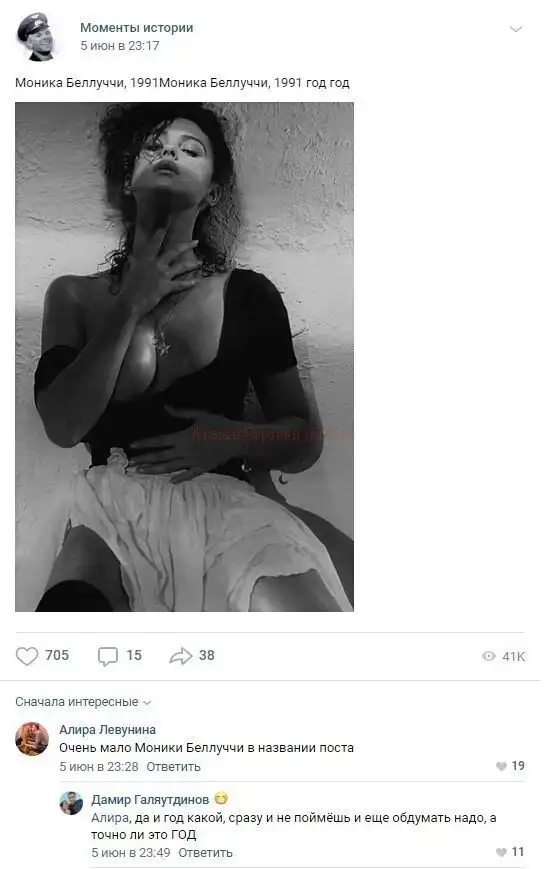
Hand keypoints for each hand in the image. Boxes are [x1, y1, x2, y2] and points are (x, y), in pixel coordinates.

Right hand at [119, 230, 200, 320]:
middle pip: (174, 251)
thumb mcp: (129, 272)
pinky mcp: (166, 286)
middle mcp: (156, 263)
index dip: (161, 233)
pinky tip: (197, 281)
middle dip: (186, 245)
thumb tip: (132, 257)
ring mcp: (162, 274)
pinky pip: (181, 284)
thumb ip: (133, 263)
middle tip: (196, 241)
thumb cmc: (127, 288)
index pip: (154, 242)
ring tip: (200, 262)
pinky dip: (189, 283)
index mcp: (145, 258)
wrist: (129, 302)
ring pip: (181, 266)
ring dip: (192, 264)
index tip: (166, 226)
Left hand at [128, 407, 244, 481]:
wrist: (237, 438)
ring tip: (142, 472)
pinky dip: (179, 478)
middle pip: (160, 457)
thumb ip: (181, 413)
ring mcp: (193, 461)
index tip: (133, 446)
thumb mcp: (200, 415)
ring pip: (170, 467)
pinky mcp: (202, 468)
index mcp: (183, 437)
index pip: (159, 442)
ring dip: (155, 470)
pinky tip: (170, 481)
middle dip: (144, 460)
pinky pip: (188, 475)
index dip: (145, 444)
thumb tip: (166, 407)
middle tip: (130, 464)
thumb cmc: (219, 424)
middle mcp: (185, 452)